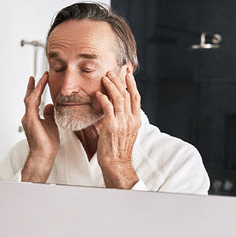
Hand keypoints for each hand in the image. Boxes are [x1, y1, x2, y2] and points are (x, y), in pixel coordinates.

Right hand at [21, 72, 58, 181]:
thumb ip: (49, 114)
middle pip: (30, 96)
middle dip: (34, 85)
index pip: (35, 100)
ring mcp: (28, 118)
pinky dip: (35, 93)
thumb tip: (50, 105)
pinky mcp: (30, 119)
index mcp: (33, 118)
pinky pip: (32, 102)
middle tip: (39, 75)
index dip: (37, 89)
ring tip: (41, 77)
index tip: (42, 80)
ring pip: (30, 98)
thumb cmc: (48, 144)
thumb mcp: (51, 124)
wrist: (44, 155)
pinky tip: (40, 86)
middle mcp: (28, 116)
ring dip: (36, 87)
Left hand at [96, 71, 140, 188]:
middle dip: (119, 81)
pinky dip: (103, 98)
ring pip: (119, 98)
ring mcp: (122, 122)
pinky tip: (99, 94)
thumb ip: (126, 120)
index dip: (132, 84)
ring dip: (111, 86)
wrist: (116, 163)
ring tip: (105, 78)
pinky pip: (108, 107)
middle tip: (112, 72)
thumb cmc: (119, 150)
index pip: (136, 98)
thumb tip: (121, 110)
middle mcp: (131, 120)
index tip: (128, 74)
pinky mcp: (111, 126)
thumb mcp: (127, 133)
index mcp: (136, 120)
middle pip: (127, 94)